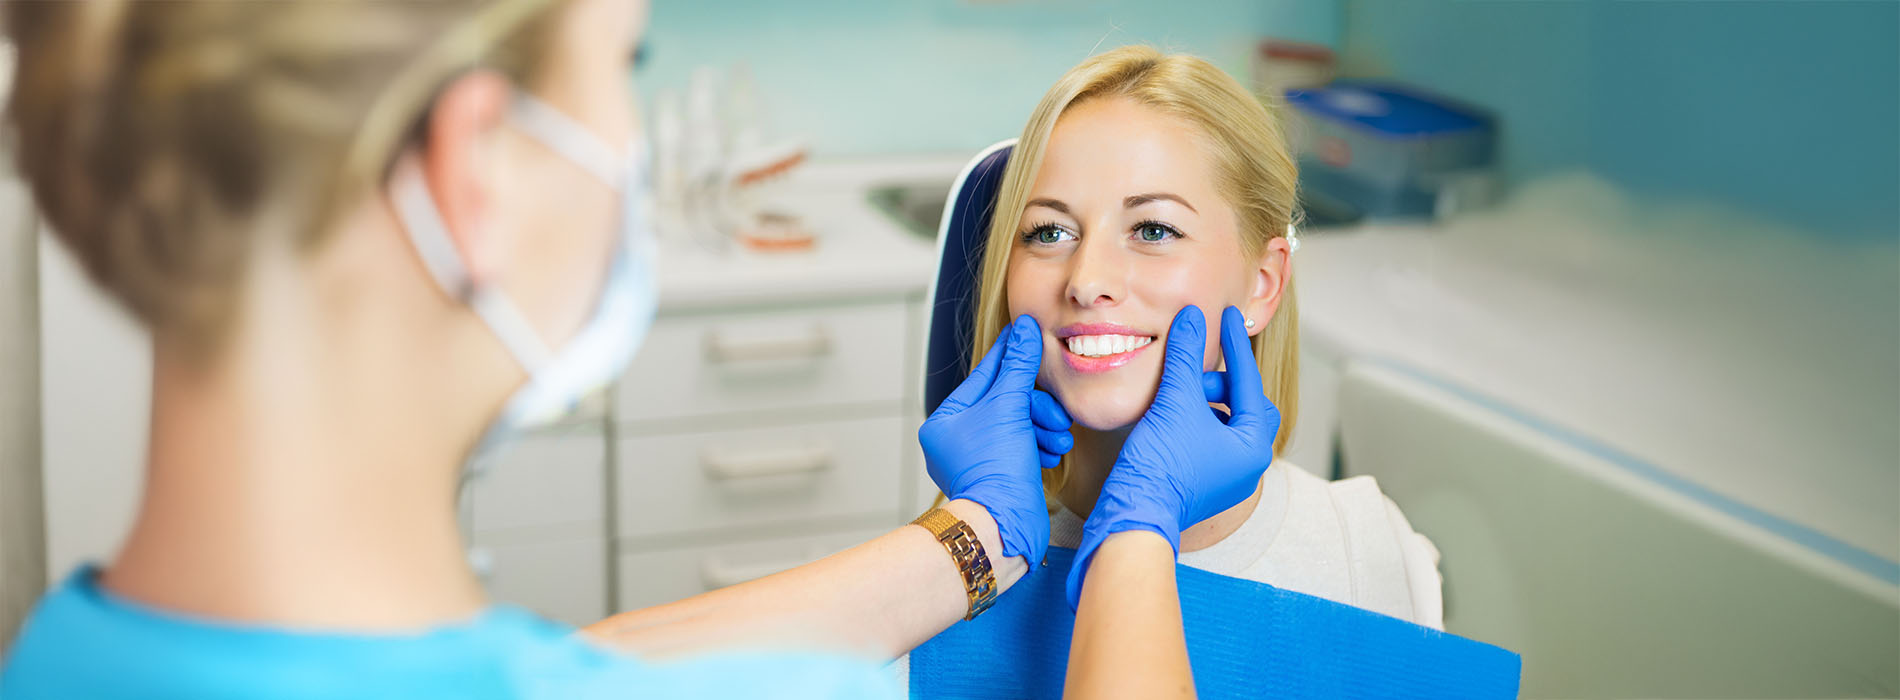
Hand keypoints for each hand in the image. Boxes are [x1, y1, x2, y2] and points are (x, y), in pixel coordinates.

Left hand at [920, 314, 1072, 567]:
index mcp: (945, 421)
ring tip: (1058, 439)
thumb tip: (1025, 328)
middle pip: (1006, 402)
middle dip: (1036, 408)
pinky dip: (1040, 446)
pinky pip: (1024, 448)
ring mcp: (979, 460)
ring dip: (1043, 428)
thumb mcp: (1009, 407)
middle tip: (1055, 415)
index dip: (1011, 356)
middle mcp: (957, 440)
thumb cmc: (996, 468)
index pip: (985, 377)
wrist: (1005, 525)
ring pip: (1019, 425)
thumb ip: (1019, 366)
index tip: (1028, 334)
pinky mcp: (1000, 477)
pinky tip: (1053, 452)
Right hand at [1066, 306, 1280, 607]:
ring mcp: (1226, 478)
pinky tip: (1170, 414)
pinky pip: (1208, 440)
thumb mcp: (1175, 400)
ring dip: (1205, 402)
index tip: (1227, 317)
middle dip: (1221, 383)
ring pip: (1225, 423)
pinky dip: (1194, 420)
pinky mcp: (1203, 484)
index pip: (1248, 382)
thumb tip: (1192, 317)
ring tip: (1177, 393)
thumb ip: (1185, 355)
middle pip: (1245, 406)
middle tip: (1193, 374)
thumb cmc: (1160, 464)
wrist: (1133, 515)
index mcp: (1253, 446)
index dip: (1235, 346)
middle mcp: (1248, 465)